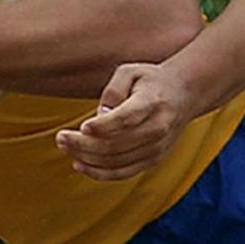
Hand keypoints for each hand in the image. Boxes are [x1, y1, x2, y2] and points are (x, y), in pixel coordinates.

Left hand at [56, 59, 208, 182]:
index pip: (126, 118)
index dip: (103, 126)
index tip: (82, 127)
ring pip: (116, 161)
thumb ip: (113, 89)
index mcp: (152, 103)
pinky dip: (100, 172)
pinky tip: (80, 164)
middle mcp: (157, 129)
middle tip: (60, 137)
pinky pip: (123, 173)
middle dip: (83, 144)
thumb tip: (100, 115)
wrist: (184, 95)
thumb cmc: (150, 80)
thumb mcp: (130, 71)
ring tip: (66, 147)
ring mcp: (156, 148)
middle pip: (116, 144)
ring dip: (87, 158)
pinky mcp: (153, 160)